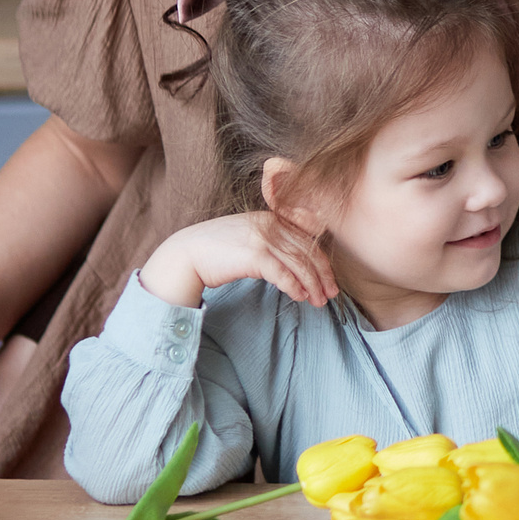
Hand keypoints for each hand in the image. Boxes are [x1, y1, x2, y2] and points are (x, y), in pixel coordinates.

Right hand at [139, 211, 337, 311]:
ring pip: (299, 264)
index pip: (306, 239)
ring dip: (312, 285)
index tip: (329, 279)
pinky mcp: (255, 255)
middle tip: (331, 294)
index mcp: (271, 217)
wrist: (187, 253)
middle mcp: (270, 224)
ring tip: (319, 302)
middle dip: (323, 275)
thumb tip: (293, 266)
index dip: (321, 261)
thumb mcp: (248, 237)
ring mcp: (263, 238)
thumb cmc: (215, 249)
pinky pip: (283, 274)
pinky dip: (295, 286)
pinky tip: (300, 297)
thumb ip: (270, 243)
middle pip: (307, 251)